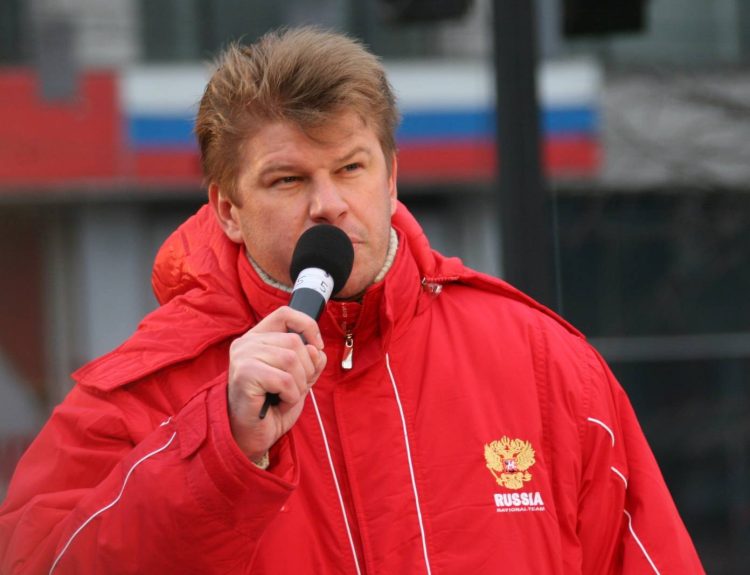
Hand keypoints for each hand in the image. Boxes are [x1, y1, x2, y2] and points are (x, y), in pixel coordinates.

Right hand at [226, 306, 326, 462]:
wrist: (252, 435)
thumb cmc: (273, 405)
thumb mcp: (299, 377)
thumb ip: (310, 359)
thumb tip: (316, 349)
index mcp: (258, 337)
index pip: (285, 314)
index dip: (308, 326)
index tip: (317, 347)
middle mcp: (246, 343)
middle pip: (294, 341)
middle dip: (306, 369)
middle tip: (294, 388)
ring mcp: (243, 357)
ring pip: (292, 359)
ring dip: (299, 384)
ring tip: (286, 396)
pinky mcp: (244, 375)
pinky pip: (285, 379)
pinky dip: (291, 396)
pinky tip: (279, 403)